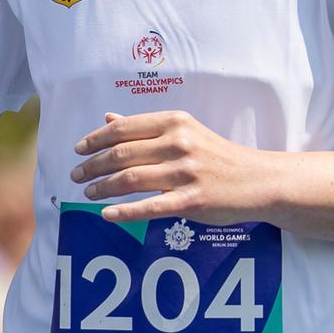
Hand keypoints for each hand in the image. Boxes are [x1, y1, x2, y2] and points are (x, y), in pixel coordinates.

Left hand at [70, 111, 277, 223]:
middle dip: (93, 165)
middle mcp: (179, 143)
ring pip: (130, 180)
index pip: (124, 129)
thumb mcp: (185, 132)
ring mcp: (185, 173)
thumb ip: (145, 127)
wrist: (257, 180)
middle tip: (76, 175)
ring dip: (102, 187)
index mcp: (175, 122)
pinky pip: (149, 207)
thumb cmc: (217, 156)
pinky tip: (107, 214)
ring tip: (88, 192)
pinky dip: (123, 211)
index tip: (78, 150)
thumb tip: (108, 118)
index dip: (95, 139)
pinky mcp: (191, 201)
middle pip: (122, 154)